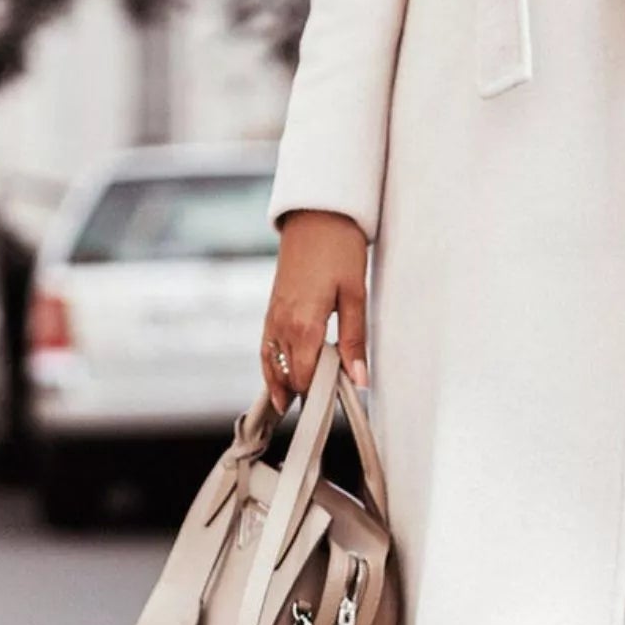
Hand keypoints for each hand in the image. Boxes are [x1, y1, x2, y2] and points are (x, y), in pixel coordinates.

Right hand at [261, 209, 369, 412]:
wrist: (317, 215)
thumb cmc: (339, 249)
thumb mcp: (356, 295)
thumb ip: (355, 339)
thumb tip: (359, 377)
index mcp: (303, 325)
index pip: (304, 377)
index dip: (318, 395)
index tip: (334, 405)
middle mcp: (281, 324)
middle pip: (287, 374)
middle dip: (302, 391)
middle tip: (318, 409)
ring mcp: (273, 315)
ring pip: (272, 363)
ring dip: (282, 382)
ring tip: (289, 406)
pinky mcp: (272, 307)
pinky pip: (266, 346)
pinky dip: (271, 364)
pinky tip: (279, 373)